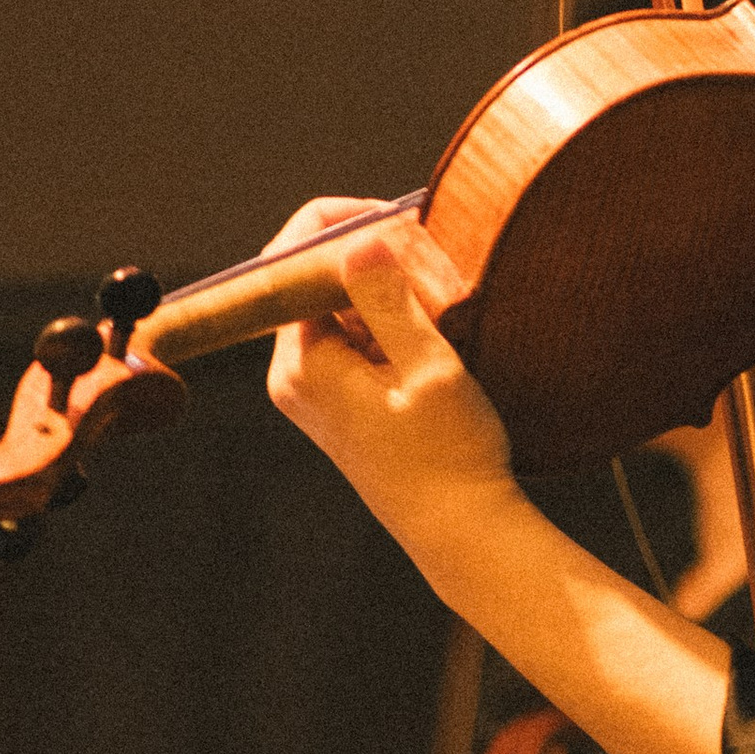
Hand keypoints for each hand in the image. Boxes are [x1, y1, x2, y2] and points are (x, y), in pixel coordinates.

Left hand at [264, 204, 516, 561]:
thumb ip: (389, 300)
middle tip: (445, 273)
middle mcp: (294, 371)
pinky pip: (356, 330)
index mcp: (304, 362)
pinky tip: (437, 339)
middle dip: (382, 258)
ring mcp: (312, 384)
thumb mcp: (429, 370)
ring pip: (343, 300)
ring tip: (451, 312)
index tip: (409, 224)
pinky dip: (396, 319)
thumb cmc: (451, 456)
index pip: (298, 257)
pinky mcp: (337, 395)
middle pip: (319, 274)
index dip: (352, 224)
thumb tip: (357, 239)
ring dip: (396, 290)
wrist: (460, 529)